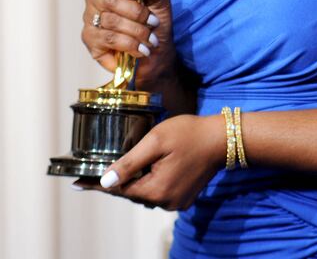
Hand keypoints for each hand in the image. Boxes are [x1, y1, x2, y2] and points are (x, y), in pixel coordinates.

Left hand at [75, 115, 224, 209]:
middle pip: (131, 192)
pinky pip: (159, 192)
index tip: (76, 184)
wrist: (222, 138)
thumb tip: (106, 181)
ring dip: (136, 180)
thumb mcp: (156, 141)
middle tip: (101, 167)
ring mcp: (176, 202)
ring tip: (128, 164)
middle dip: (118, 180)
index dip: (97, 184)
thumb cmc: (189, 133)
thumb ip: (130, 162)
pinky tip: (151, 167)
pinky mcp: (184, 198)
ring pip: (145, 193)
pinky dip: (151, 182)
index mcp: (156, 189)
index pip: (118, 189)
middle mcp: (165, 202)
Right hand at [82, 0, 175, 84]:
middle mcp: (96, 0)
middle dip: (137, 13)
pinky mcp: (91, 42)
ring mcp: (91, 21)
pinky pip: (109, 39)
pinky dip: (131, 44)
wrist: (157, 52)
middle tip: (153, 22)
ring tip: (150, 38)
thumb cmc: (155, 21)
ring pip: (111, 21)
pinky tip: (141, 49)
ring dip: (138, 31)